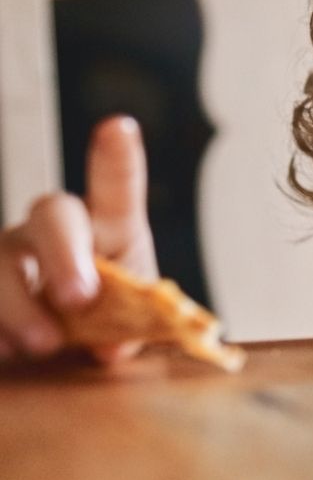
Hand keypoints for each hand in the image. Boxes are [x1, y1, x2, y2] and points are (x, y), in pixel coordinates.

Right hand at [0, 115, 157, 362]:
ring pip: (1, 256)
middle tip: (80, 299)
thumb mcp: (132, 326)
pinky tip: (4, 351)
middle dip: (63, 253)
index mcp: (110, 230)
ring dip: (18, 302)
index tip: (120, 128)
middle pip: (50, 214)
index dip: (116, 159)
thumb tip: (112, 346)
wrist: (69, 351)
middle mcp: (55, 230)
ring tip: (43, 343)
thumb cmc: (108, 324)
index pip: (115, 188)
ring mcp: (10, 254)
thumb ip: (130, 328)